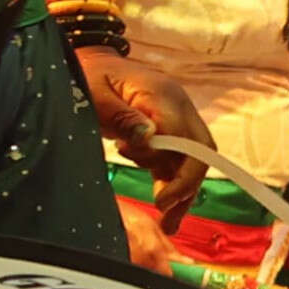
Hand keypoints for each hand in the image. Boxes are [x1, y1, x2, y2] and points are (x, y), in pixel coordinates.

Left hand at [77, 50, 208, 221]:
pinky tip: (166, 210)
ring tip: (168, 224)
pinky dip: (171, 184)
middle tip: (168, 215)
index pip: (186, 139)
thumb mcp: (95, 95)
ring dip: (181, 191)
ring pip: (190, 160)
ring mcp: (174, 119)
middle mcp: (177, 107)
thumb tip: (149, 138)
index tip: (160, 201)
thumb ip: (121, 116)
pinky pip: (175, 161)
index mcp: (163, 96)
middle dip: (188, 185)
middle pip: (199, 151)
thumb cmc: (89, 77)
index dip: (180, 173)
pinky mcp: (166, 131)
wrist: (91, 64)